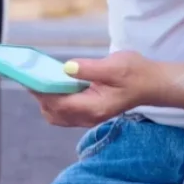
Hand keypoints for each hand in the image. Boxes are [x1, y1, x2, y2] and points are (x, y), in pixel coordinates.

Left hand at [32, 50, 162, 127]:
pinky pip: (64, 112)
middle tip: (31, 76)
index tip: (31, 78)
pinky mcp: (88, 112)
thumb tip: (67, 68)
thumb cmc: (136, 73)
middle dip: (40, 96)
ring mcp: (89, 117)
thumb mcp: (115, 66)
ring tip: (39, 80)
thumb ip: (90, 69)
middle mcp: (90, 116)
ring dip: (45, 99)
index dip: (43, 92)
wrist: (152, 84)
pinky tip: (53, 84)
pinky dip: (54, 100)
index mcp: (95, 107)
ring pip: (57, 115)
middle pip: (54, 112)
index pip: (60, 104)